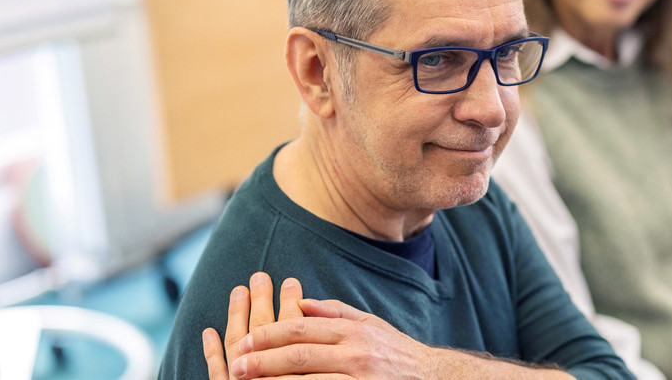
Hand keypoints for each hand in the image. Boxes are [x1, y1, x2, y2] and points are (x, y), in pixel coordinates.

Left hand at [202, 272, 304, 379]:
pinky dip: (211, 351)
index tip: (291, 281)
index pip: (293, 329)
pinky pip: (216, 371)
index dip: (292, 303)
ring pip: (236, 343)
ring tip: (239, 291)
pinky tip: (209, 332)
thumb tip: (324, 328)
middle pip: (262, 329)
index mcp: (291, 366)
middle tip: (261, 276)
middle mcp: (263, 371)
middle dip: (261, 300)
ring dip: (236, 315)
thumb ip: (311, 353)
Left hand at [230, 297, 434, 378]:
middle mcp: (357, 354)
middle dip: (263, 361)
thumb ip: (334, 313)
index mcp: (354, 331)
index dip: (270, 334)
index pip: (303, 328)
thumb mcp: (370, 325)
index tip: (245, 341)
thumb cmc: (396, 352)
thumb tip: (299, 300)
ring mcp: (361, 379)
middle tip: (237, 366)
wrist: (433, 379)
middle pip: (300, 356)